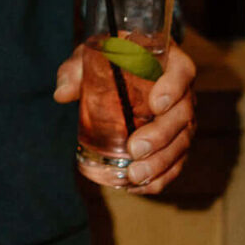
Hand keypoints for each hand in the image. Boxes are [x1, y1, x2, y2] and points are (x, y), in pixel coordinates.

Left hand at [54, 39, 196, 195]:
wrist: (122, 70)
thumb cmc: (110, 59)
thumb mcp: (92, 56)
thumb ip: (76, 70)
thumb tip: (62, 93)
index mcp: (169, 62)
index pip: (182, 72)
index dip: (173, 88)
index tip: (155, 104)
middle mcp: (182, 92)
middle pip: (182, 116)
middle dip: (160, 136)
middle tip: (134, 149)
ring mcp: (180, 120)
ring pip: (181, 144)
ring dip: (160, 163)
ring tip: (134, 175)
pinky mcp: (175, 142)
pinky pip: (175, 162)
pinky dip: (160, 178)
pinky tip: (138, 187)